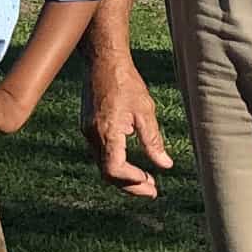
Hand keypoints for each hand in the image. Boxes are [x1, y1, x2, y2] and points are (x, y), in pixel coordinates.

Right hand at [83, 54, 173, 197]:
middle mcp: (92, 135)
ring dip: (123, 176)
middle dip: (130, 185)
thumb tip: (165, 165)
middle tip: (152, 190)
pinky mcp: (87, 127)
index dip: (132, 181)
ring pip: (103, 165)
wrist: (103, 61)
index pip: (114, 170)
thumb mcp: (145, 111)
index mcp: (107, 131)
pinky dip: (115, 162)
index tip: (151, 182)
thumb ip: (153, 141)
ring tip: (146, 179)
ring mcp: (86, 131)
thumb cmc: (126, 82)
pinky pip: (100, 153)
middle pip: (107, 173)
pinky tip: (130, 161)